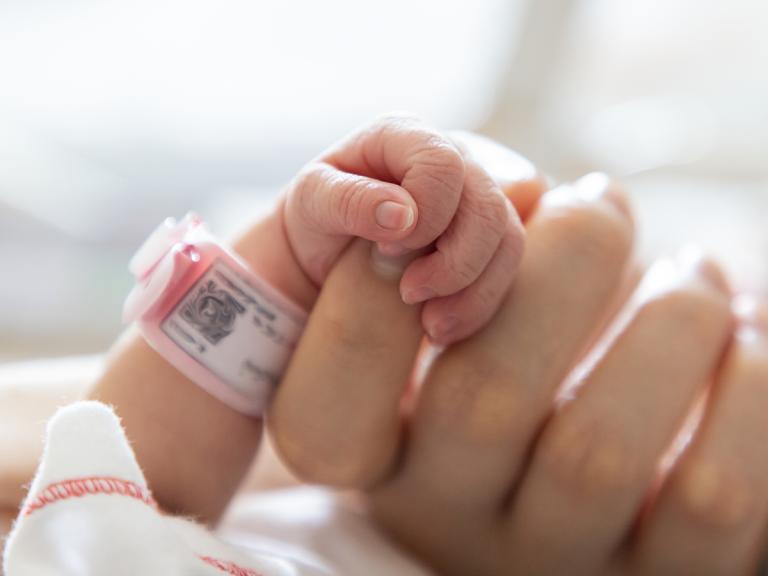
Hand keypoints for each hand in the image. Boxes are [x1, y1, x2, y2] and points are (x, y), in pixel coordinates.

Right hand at [270, 164, 767, 574]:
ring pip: (596, 450)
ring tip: (695, 269)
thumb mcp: (463, 346)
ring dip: (668, 318)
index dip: (366, 304)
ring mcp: (554, 561)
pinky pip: (709, 495)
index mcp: (388, 467)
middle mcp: (456, 525)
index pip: (324, 415)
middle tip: (599, 200)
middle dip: (559, 266)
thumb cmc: (527, 383)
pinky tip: (746, 338)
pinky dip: (747, 386)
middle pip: (481, 403)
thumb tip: (533, 196)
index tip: (440, 216)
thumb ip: (463, 276)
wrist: (618, 503)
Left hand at [278, 115, 534, 343]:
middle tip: (409, 293)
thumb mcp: (312, 202)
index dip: (426, 213)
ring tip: (428, 324)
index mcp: (406, 136)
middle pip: (488, 207)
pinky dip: (478, 306)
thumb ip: (351, 200)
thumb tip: (404, 215)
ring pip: (508, 242)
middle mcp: (452, 159)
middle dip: (454, 262)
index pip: (443, 165)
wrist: (325, 254)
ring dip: (471, 291)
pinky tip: (440, 327)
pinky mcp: (487, 239)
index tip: (386, 248)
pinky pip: (506, 271)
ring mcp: (475, 198)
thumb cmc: (316, 218)